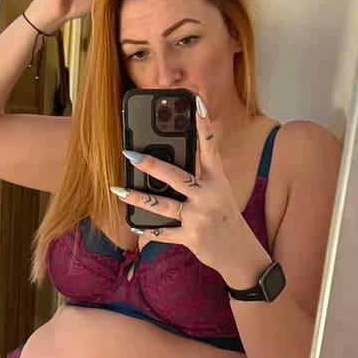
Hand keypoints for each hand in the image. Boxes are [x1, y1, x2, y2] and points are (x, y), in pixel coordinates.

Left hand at [112, 97, 270, 286]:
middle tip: (130, 154)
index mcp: (217, 180)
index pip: (210, 148)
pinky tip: (133, 224)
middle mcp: (208, 196)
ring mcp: (199, 217)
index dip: (203, 126)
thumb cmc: (224, 217)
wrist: (239, 252)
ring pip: (162, 205)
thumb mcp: (220, 192)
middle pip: (176, 177)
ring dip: (137, 198)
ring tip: (118, 190)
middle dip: (151, 165)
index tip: (196, 105)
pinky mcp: (191, 237)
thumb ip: (200, 176)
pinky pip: (164, 232)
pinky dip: (147, 230)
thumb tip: (169, 163)